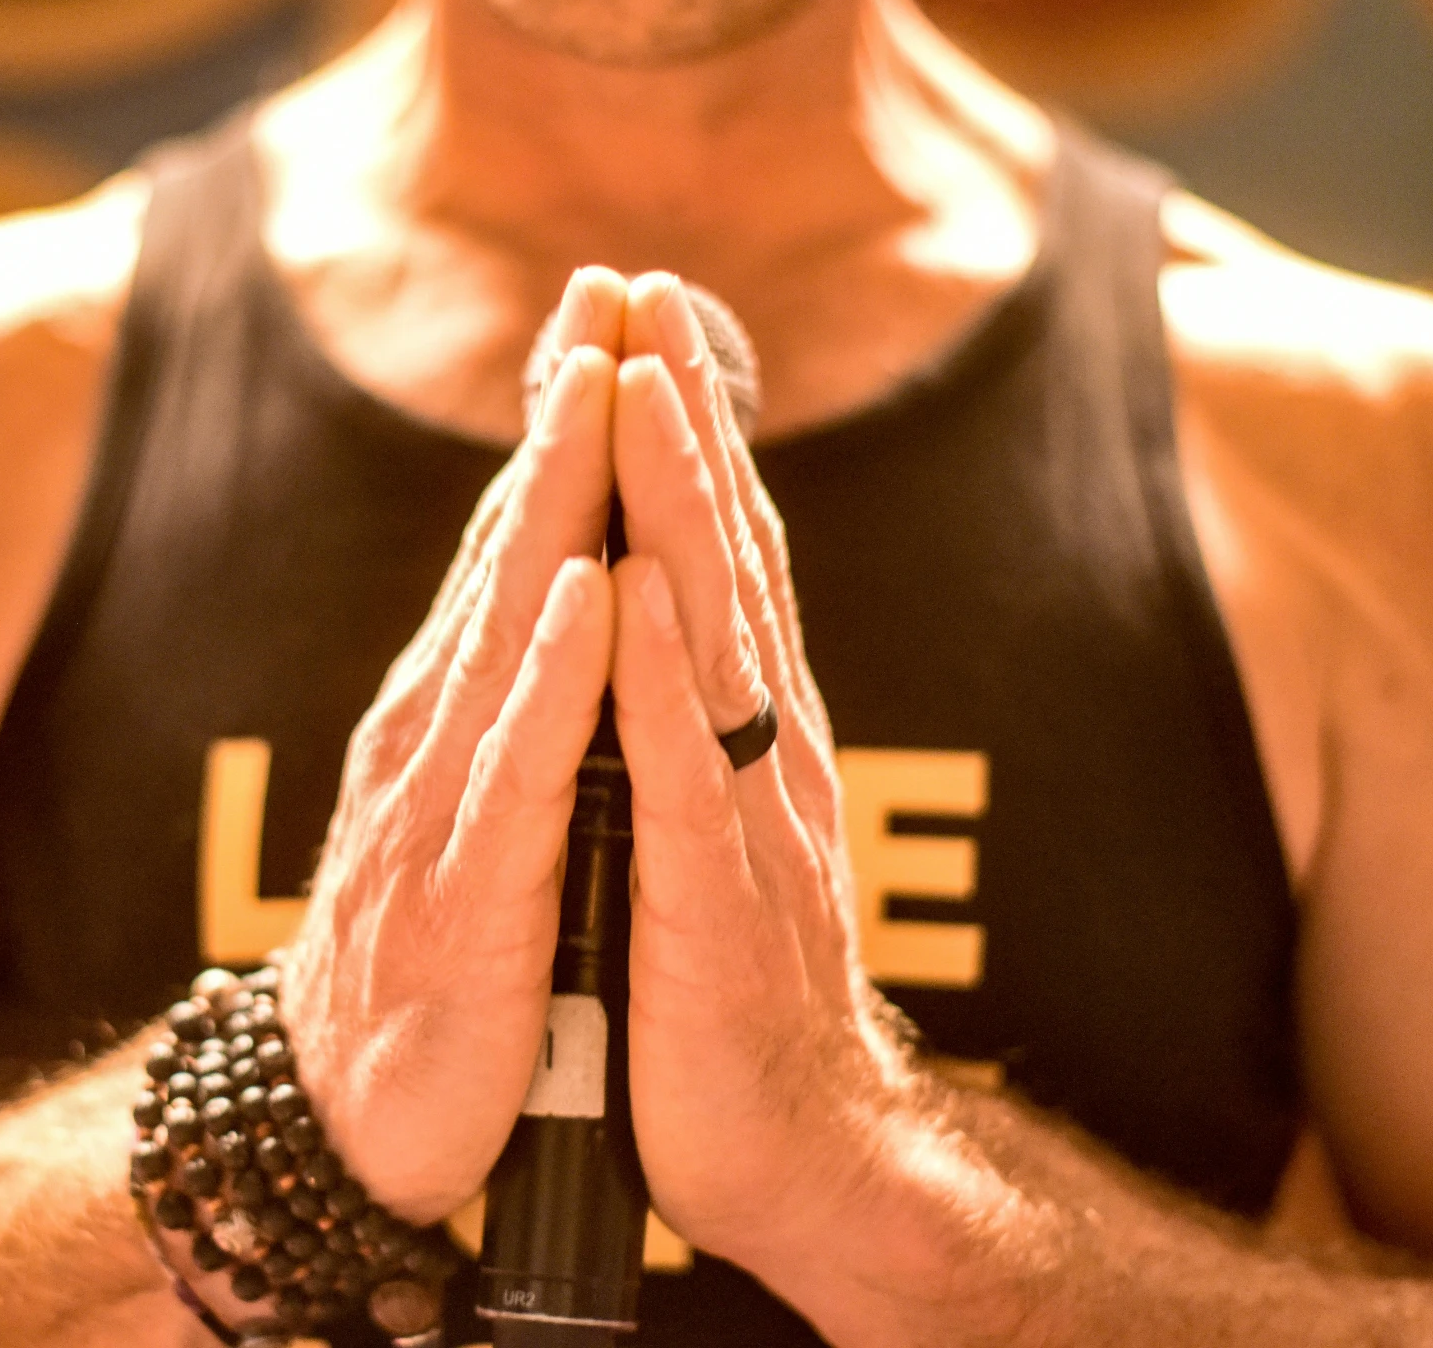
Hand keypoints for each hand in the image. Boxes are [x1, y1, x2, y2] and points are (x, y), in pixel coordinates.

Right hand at [282, 271, 625, 1222]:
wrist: (349, 1127)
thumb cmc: (436, 956)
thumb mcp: (472, 807)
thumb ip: (505, 701)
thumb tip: (542, 589)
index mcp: (455, 715)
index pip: (518, 544)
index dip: (564, 427)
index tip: (609, 308)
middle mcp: (438, 736)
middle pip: (513, 552)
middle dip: (564, 417)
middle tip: (605, 289)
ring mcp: (443, 811)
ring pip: (511, 632)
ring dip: (556, 505)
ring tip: (599, 390)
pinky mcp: (467, 901)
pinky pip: (521, 773)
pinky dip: (557, 679)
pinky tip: (591, 597)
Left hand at [607, 275, 906, 1263]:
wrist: (794, 1142)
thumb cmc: (729, 973)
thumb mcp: (713, 816)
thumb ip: (702, 711)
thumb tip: (676, 599)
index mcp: (743, 726)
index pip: (718, 549)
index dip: (686, 428)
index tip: (644, 312)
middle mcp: (758, 747)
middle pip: (722, 555)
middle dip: (681, 417)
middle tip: (642, 290)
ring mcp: (744, 819)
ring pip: (712, 637)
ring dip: (680, 510)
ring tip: (645, 393)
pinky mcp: (713, 906)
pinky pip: (684, 778)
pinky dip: (662, 682)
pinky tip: (637, 598)